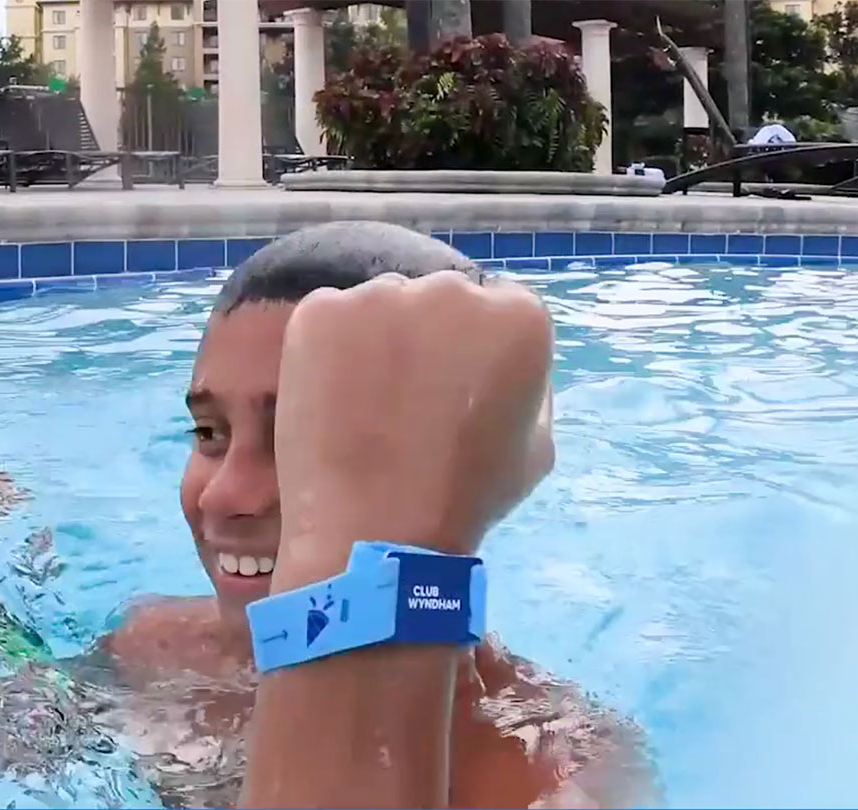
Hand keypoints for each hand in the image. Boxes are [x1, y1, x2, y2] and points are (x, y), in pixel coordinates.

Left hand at [273, 271, 553, 574]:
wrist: (375, 531)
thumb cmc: (465, 499)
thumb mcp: (537, 446)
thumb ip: (529, 385)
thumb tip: (502, 360)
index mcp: (518, 317)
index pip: (497, 307)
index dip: (472, 353)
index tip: (453, 390)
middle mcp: (453, 289)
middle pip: (436, 300)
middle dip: (425, 339)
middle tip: (405, 402)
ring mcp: (381, 294)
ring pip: (380, 307)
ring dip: (376, 340)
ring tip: (363, 405)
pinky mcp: (321, 310)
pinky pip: (329, 318)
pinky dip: (327, 350)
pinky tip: (330, 399)